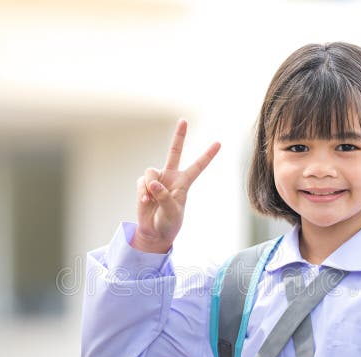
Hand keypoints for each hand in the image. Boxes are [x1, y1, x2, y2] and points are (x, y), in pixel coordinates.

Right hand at [131, 119, 220, 252]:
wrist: (154, 232)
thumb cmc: (169, 224)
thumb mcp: (172, 212)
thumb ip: (164, 197)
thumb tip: (153, 183)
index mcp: (184, 183)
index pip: (198, 166)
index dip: (208, 155)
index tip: (219, 143)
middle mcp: (171, 177)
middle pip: (174, 152)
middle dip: (179, 136)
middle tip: (183, 120)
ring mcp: (157, 180)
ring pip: (150, 171)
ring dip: (149, 185)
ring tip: (150, 199)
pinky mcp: (144, 185)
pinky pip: (141, 182)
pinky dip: (142, 192)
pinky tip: (145, 202)